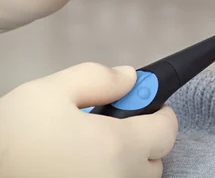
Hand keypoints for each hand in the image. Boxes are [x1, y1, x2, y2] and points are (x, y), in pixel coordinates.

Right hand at [0, 63, 177, 177]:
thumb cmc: (12, 139)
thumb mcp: (50, 91)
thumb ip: (99, 78)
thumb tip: (130, 78)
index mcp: (119, 148)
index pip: (167, 131)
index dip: (159, 112)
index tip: (142, 104)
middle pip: (155, 161)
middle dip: (144, 140)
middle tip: (113, 127)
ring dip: (127, 163)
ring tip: (91, 149)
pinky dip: (109, 175)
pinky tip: (80, 166)